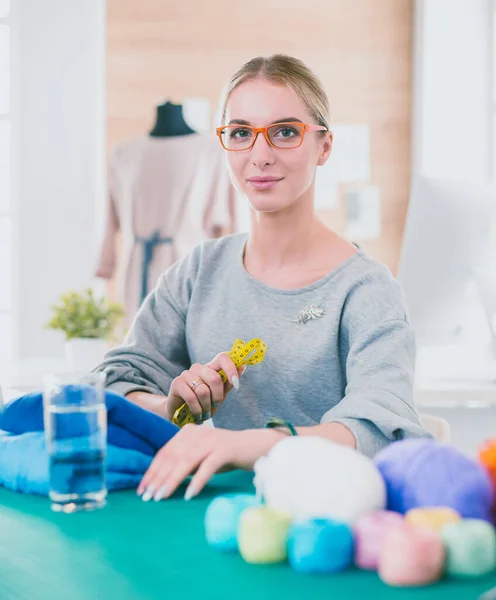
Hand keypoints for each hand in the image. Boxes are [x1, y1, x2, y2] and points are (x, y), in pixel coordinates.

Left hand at [137, 425, 282, 501]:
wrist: (254, 446)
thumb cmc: (224, 455)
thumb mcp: (200, 457)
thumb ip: (182, 463)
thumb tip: (159, 480)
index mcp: (187, 432)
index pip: (164, 453)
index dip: (152, 472)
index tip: (141, 489)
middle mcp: (197, 433)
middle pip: (172, 458)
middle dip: (158, 479)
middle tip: (147, 497)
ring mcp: (211, 440)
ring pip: (186, 462)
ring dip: (172, 481)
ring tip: (161, 497)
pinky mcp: (224, 449)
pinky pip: (207, 467)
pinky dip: (197, 481)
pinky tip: (188, 495)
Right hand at [165, 353, 245, 422]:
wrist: (182, 416)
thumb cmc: (204, 404)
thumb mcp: (220, 395)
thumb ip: (229, 382)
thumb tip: (243, 366)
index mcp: (211, 368)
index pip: (222, 357)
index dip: (231, 368)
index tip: (236, 384)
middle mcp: (198, 368)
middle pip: (215, 378)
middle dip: (218, 397)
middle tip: (214, 405)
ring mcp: (186, 374)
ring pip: (203, 391)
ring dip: (206, 406)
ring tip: (204, 412)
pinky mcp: (176, 383)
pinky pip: (191, 397)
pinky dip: (197, 409)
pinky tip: (196, 413)